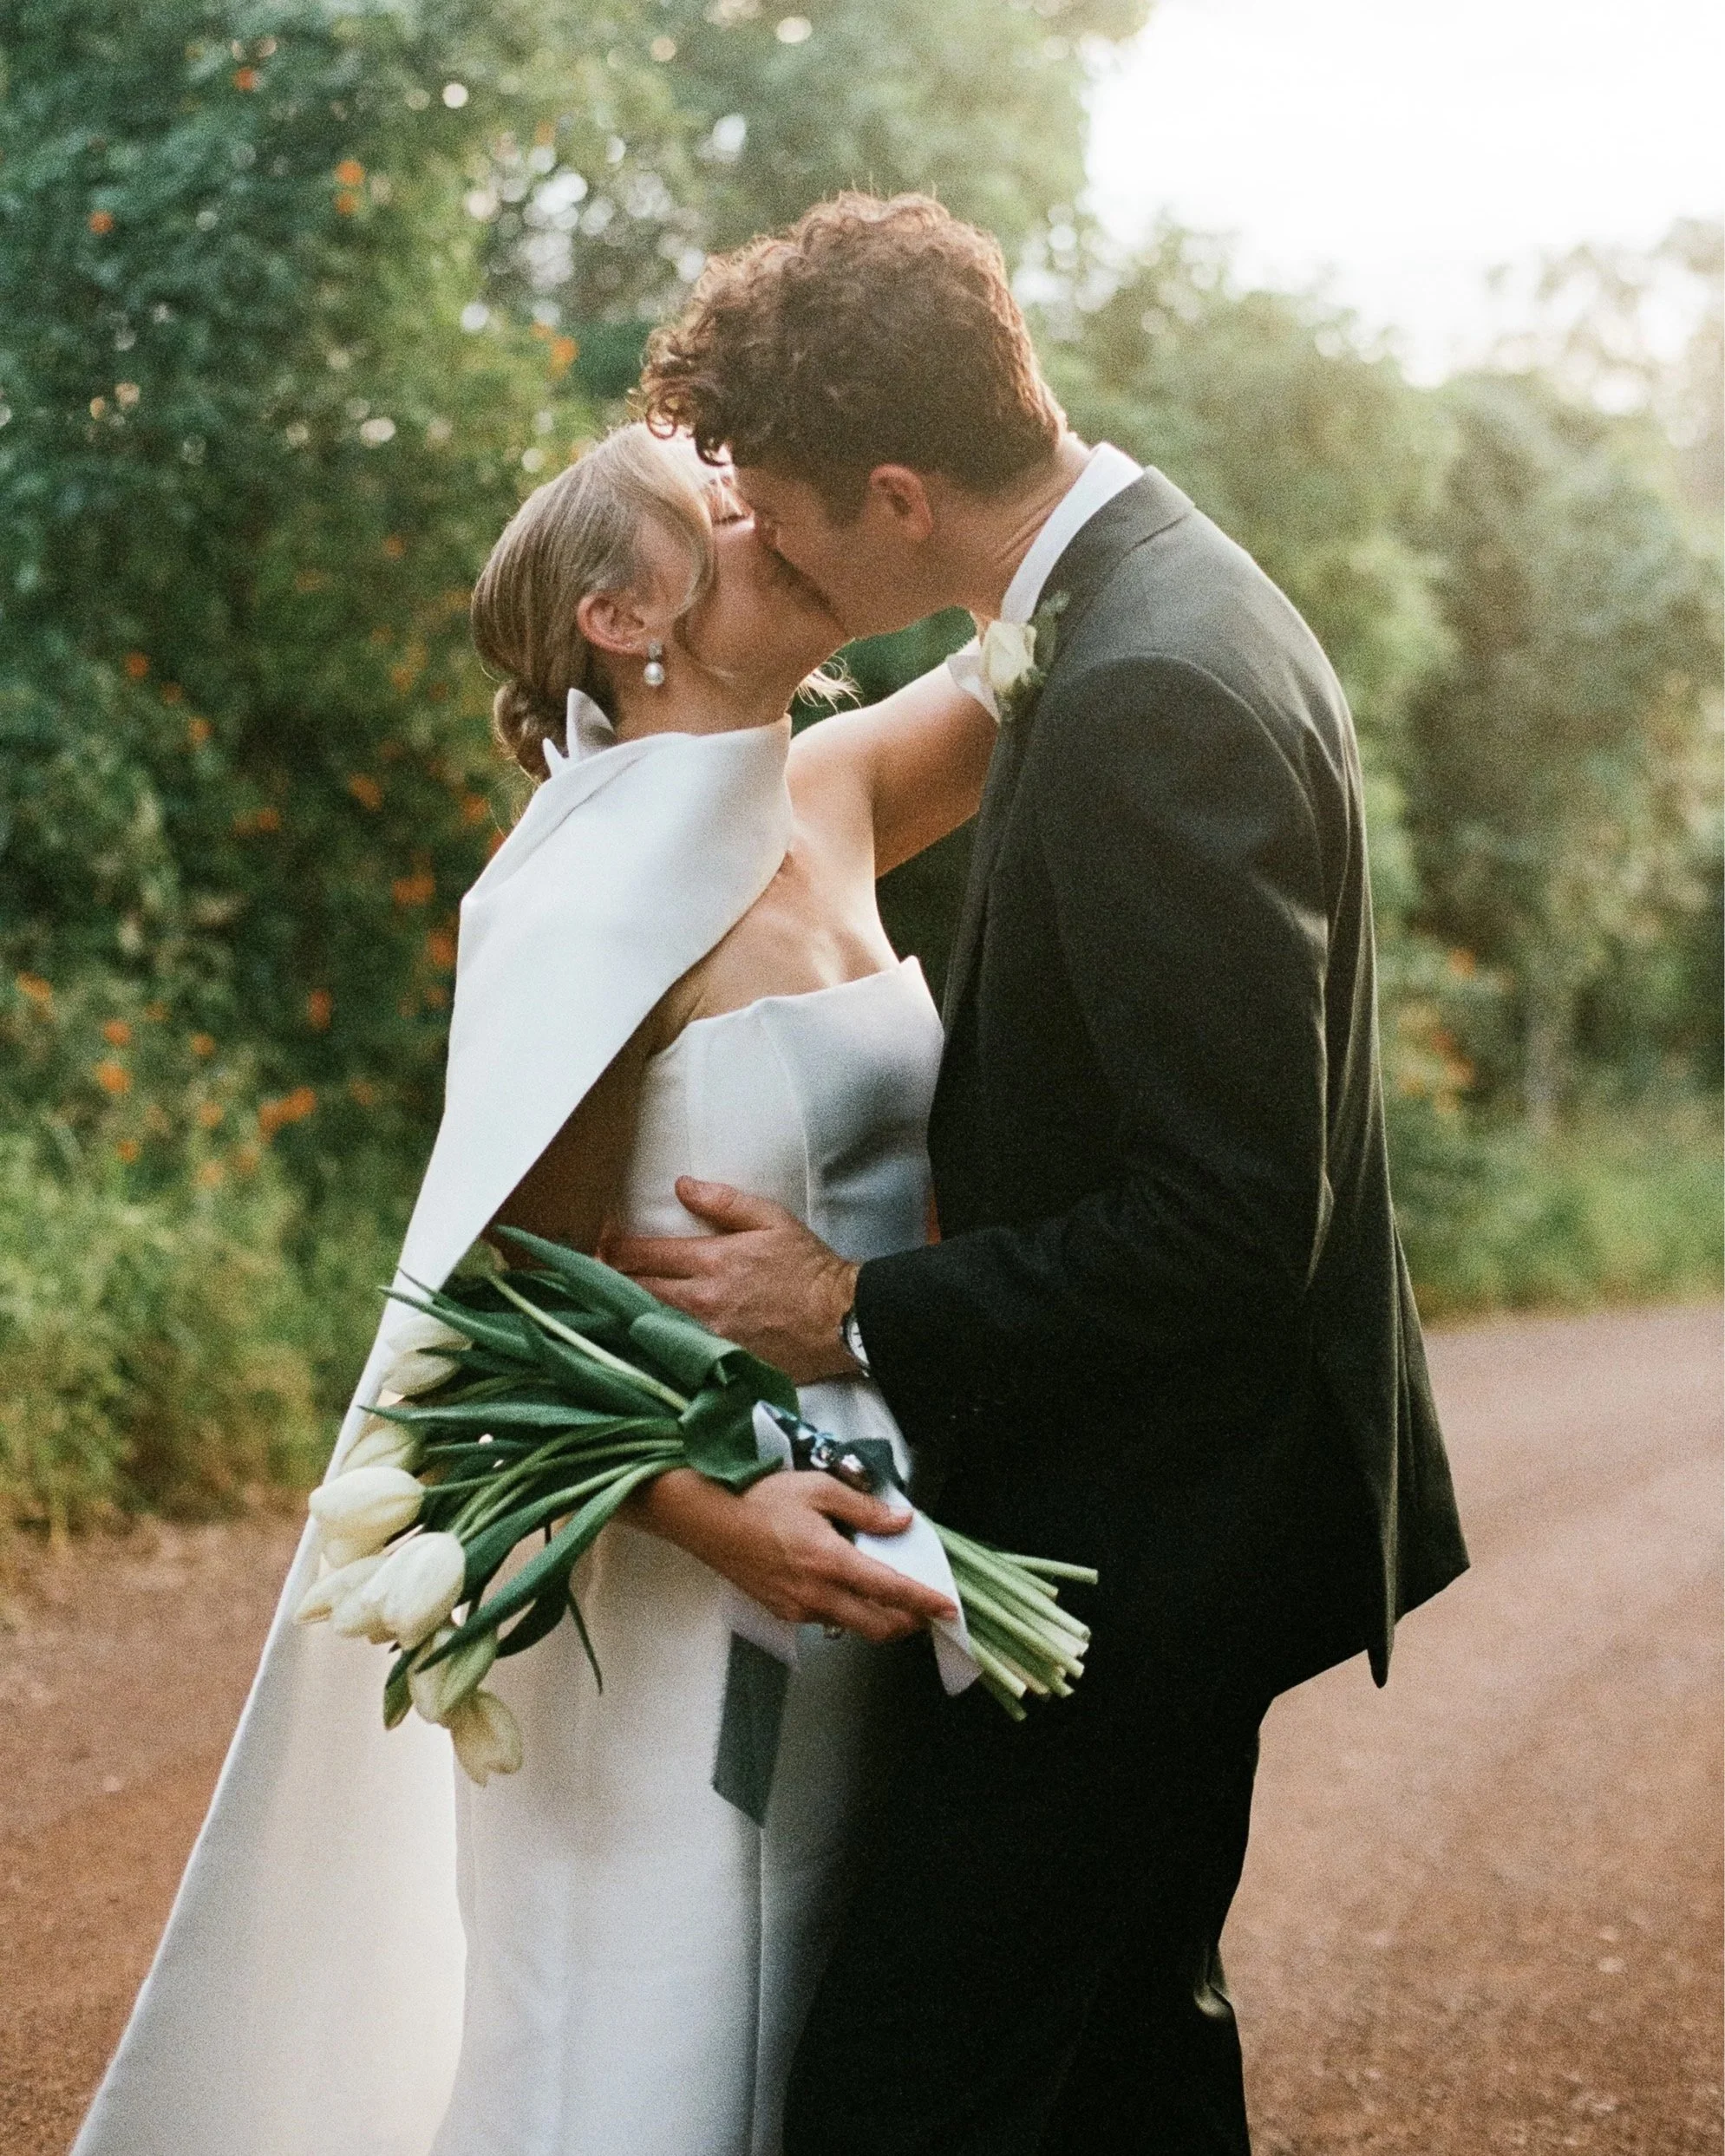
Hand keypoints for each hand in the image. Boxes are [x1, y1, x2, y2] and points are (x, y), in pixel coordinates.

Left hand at [602, 1180, 860, 1383]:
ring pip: (646, 1324)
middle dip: (608, 1279)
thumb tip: (682, 1187)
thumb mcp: (772, 1219)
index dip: (612, 1245)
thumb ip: (724, 1201)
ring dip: (624, 1312)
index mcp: (712, 1261)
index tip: (600, 1241)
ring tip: (604, 1303)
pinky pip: (671, 1353)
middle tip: (592, 1273)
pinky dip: (651, 1343)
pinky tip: (637, 1338)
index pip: (642, 1254)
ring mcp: (706, 1337)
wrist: (841, 1320)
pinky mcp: (717, 1364)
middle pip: (634, 1291)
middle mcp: (701, 1302)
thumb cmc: (808, 1267)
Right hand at [629, 1468, 955, 1642]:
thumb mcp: (817, 1488)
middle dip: (908, 1624)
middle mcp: (816, 1594)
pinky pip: (825, 1619)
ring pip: (851, 1625)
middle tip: (925, 1611)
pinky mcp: (782, 1612)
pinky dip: (846, 1610)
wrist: (707, 1519)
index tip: (948, 1609)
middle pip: (877, 1627)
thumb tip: (900, 1521)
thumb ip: (864, 1508)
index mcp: (830, 1562)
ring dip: (876, 1617)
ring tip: (887, 1593)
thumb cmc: (757, 1499)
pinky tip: (845, 1587)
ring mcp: (797, 1608)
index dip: (924, 1603)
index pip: (891, 1591)